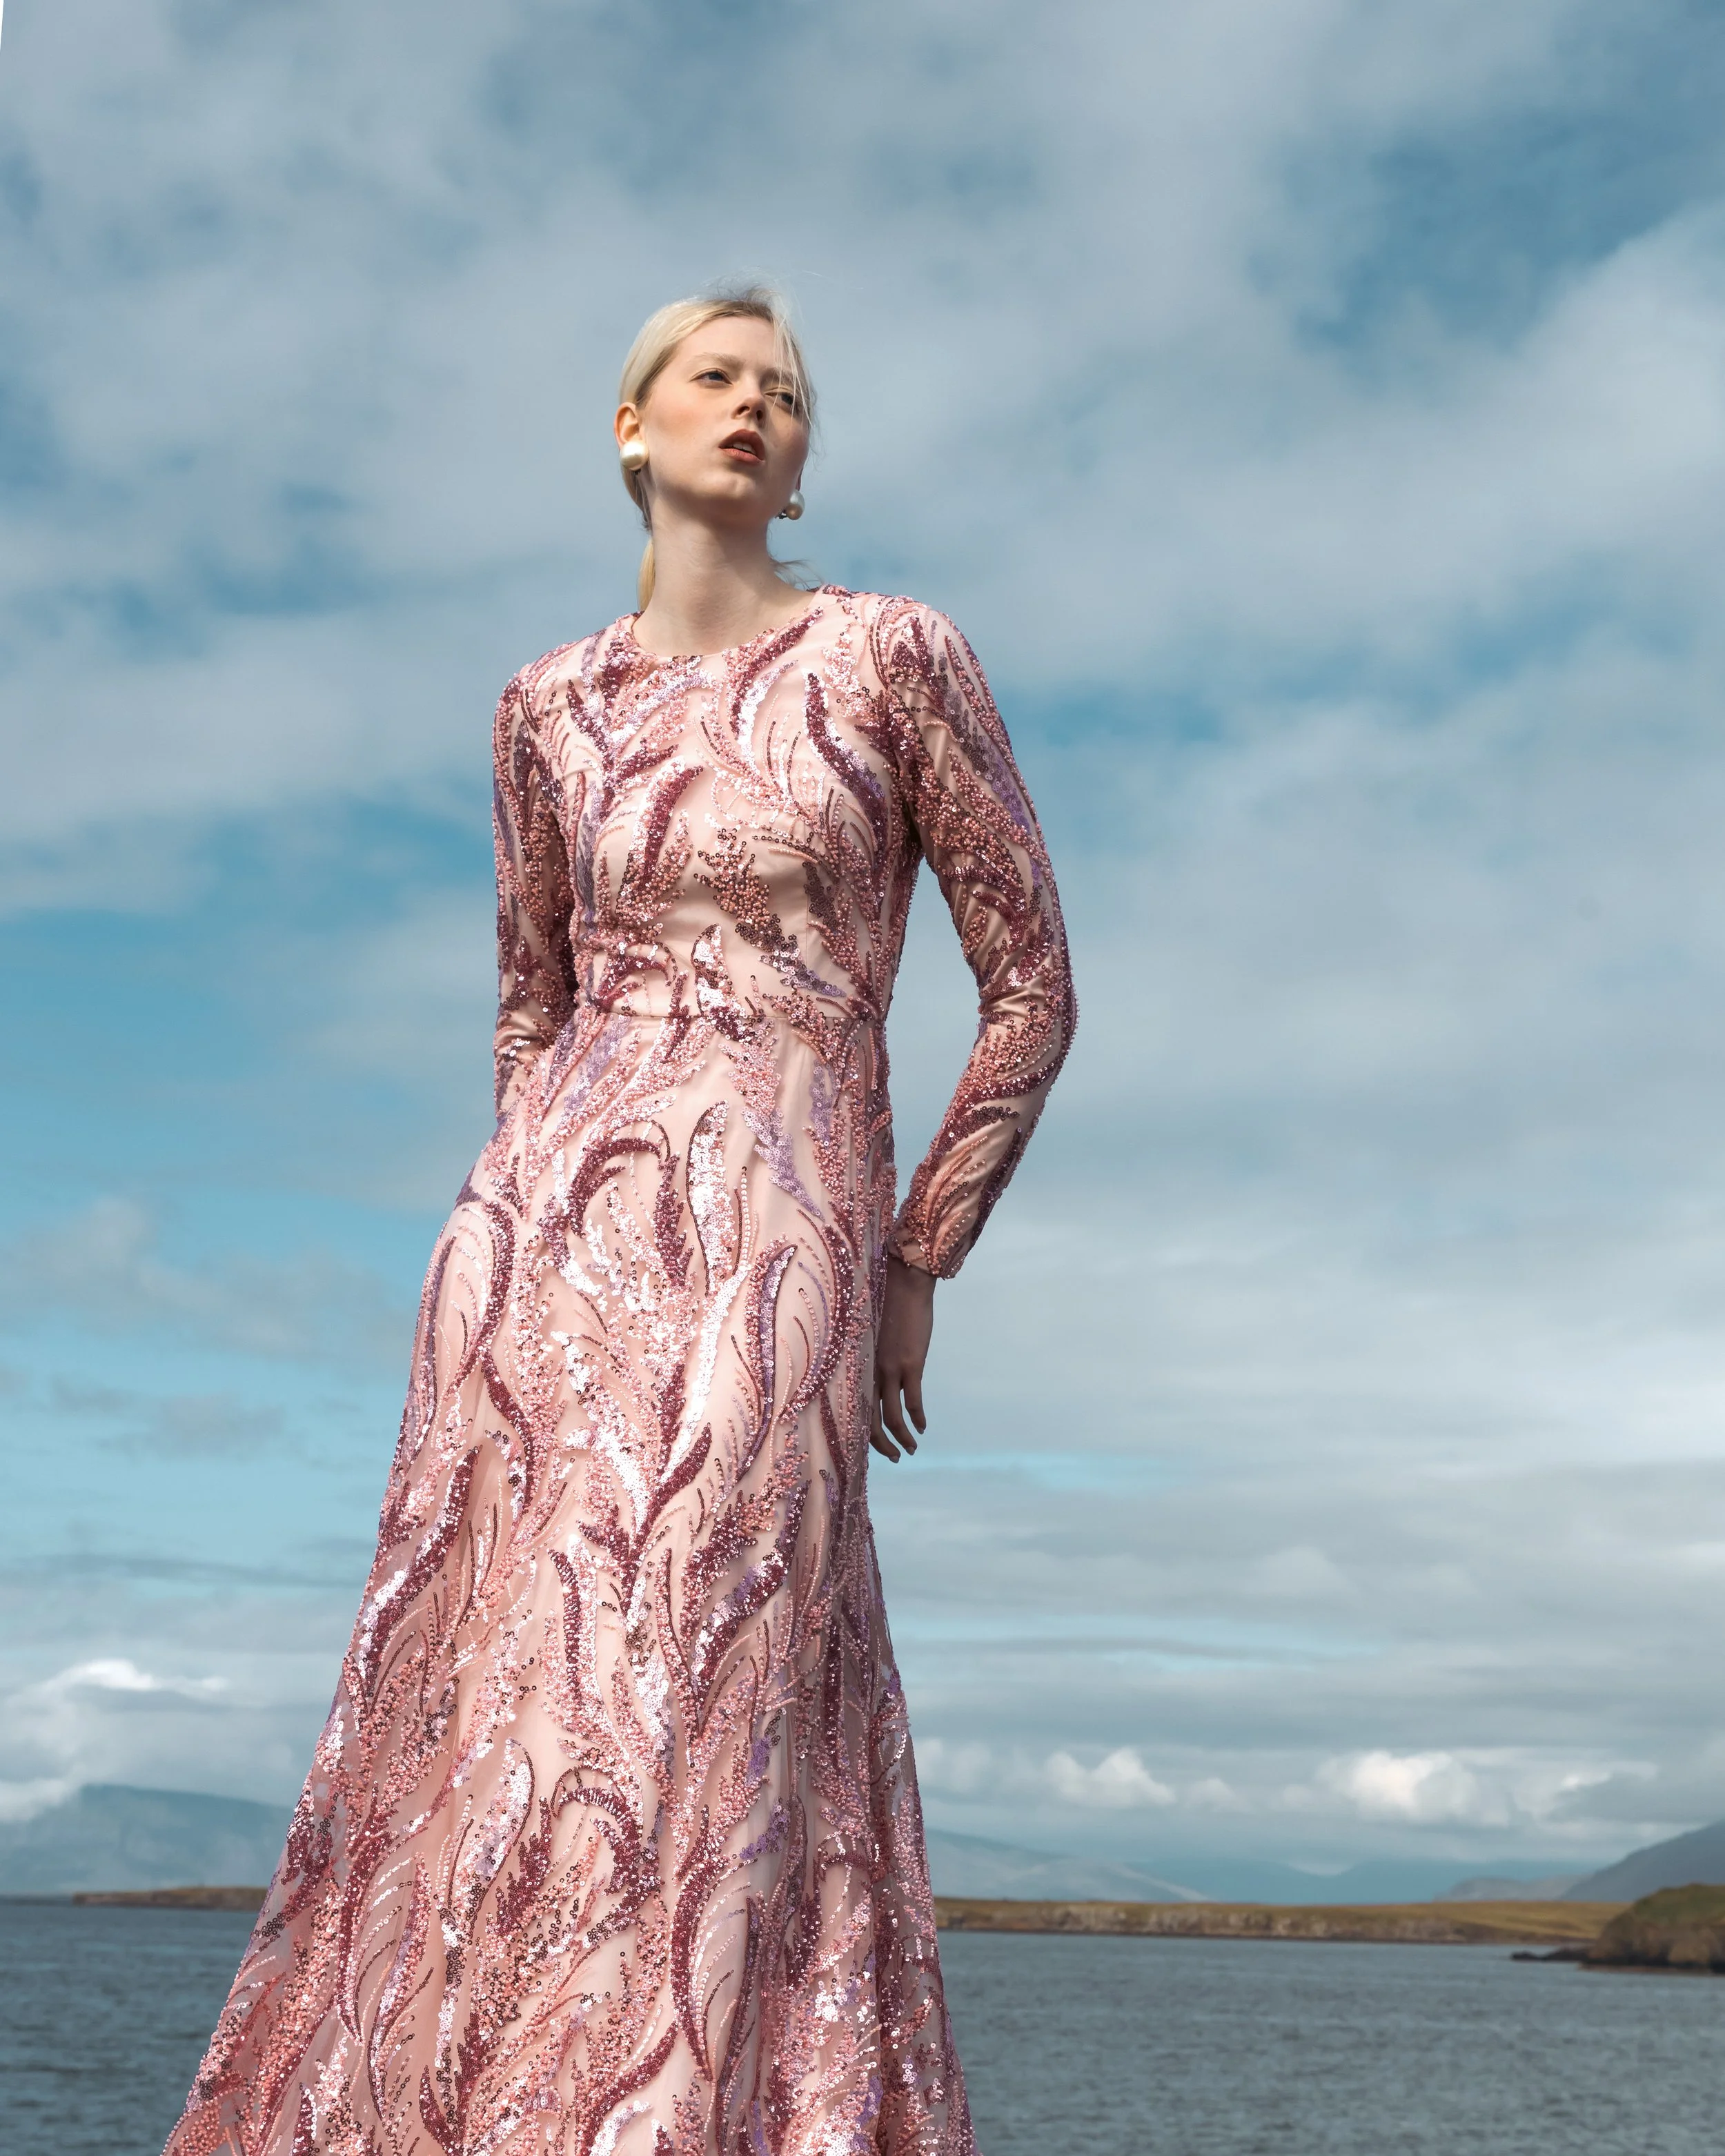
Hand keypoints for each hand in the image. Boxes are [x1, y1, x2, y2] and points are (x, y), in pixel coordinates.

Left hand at [872, 1252, 935, 1462]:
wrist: (902, 1281)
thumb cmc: (882, 1302)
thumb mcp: (866, 1333)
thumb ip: (866, 1354)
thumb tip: (869, 1368)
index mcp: (855, 1365)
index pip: (853, 1408)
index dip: (860, 1431)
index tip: (871, 1443)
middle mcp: (868, 1372)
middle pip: (870, 1421)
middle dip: (882, 1445)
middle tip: (894, 1456)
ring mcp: (889, 1369)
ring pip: (892, 1417)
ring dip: (902, 1439)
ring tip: (910, 1449)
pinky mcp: (910, 1364)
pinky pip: (913, 1401)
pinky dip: (917, 1419)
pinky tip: (923, 1428)